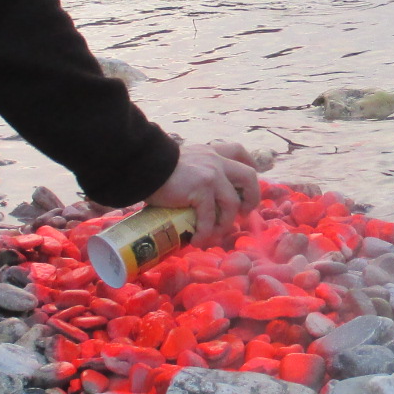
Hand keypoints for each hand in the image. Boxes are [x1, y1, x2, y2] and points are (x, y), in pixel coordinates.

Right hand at [147, 140, 261, 243]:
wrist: (141, 166)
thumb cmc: (155, 169)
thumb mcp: (181, 164)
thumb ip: (193, 174)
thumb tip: (195, 200)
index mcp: (211, 153)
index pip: (238, 152)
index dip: (250, 166)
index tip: (251, 182)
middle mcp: (215, 160)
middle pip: (248, 176)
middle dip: (252, 198)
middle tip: (243, 214)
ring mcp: (212, 174)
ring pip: (232, 204)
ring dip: (224, 224)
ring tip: (213, 236)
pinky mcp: (202, 188)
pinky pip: (210, 217)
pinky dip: (206, 233)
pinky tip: (198, 241)